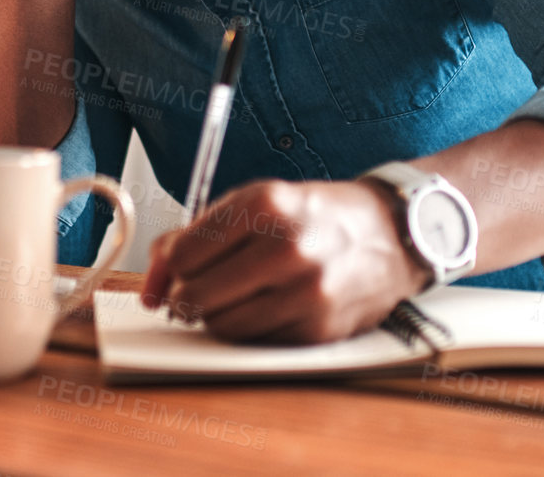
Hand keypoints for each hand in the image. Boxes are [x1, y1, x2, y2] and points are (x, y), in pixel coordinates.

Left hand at [140, 180, 432, 344]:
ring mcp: (305, 292)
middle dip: (183, 297)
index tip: (167, 272)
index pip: (183, 253)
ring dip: (214, 316)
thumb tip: (152, 279)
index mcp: (265, 204)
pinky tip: (263, 307)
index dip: (164, 269)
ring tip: (230, 296)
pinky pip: (254, 342)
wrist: (391, 234)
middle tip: (189, 292)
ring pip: (221, 325)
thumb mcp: (257, 202)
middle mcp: (287, 247)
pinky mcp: (317, 329)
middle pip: (195, 294)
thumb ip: (198, 234)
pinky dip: (248, 329)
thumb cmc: (316, 216)